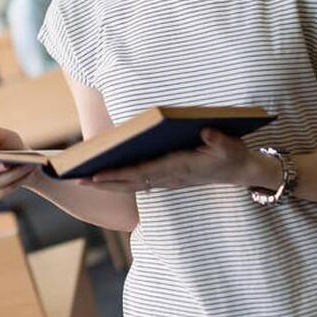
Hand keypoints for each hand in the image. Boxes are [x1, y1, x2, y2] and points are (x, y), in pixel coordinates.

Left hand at [86, 128, 265, 193]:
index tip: (96, 175)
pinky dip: (119, 179)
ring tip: (81, 178)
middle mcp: (168, 177)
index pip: (142, 173)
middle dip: (103, 181)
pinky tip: (103, 176)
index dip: (118, 174)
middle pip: (129, 182)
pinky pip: (138, 181)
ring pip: (131, 184)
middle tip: (76, 179)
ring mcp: (166, 179)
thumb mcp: (231, 146)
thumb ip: (219, 140)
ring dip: (107, 182)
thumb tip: (206, 132)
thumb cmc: (233, 156)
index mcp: (178, 167)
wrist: (240, 172)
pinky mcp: (166, 178)